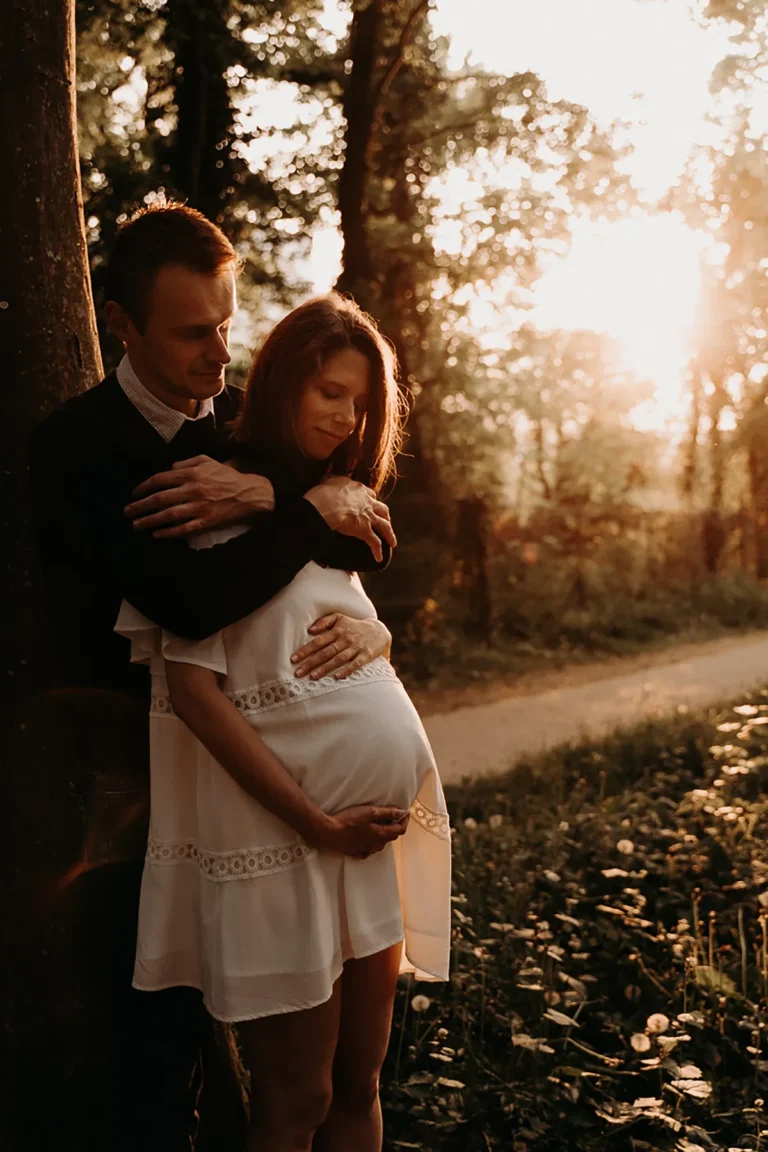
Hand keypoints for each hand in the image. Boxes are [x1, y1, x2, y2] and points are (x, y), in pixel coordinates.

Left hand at [125, 456, 274, 537]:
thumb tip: (168, 469)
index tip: (134, 494)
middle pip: (160, 498)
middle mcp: (193, 490)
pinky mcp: (207, 522)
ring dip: (150, 520)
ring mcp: (200, 507)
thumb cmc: (228, 476)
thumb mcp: (208, 461)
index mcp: (192, 473)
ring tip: (137, 525)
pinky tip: (157, 534)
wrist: (250, 494)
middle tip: (127, 512)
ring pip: (169, 515)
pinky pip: (184, 529)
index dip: (143, 487)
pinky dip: (169, 532)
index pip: (160, 480)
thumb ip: (186, 463)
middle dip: (140, 506)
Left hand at [291, 614, 391, 680]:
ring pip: (338, 659)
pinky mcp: (366, 655)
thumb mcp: (339, 618)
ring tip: (313, 677)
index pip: (318, 641)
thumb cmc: (354, 625)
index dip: (305, 650)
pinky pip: (356, 664)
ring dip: (325, 668)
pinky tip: (338, 677)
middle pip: (325, 652)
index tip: (293, 659)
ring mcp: (356, 647)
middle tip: (298, 673)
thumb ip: (324, 621)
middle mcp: (345, 639)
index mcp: (337, 631)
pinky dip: (347, 670)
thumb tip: (310, 629)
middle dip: (311, 663)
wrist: (378, 630)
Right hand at [303, 476, 395, 562]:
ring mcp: (368, 517)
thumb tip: (329, 479)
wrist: (326, 505)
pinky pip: (374, 542)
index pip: (371, 495)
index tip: (372, 504)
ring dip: (390, 535)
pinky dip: (377, 551)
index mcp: (359, 490)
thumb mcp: (329, 481)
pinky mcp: (365, 530)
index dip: (373, 500)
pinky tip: (379, 558)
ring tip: (392, 542)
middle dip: (386, 516)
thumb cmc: (324, 493)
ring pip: (385, 527)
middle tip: (386, 522)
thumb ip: (333, 480)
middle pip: (383, 510)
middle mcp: (367, 503)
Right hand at [311, 805, 409, 857]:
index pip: (400, 830)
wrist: (328, 833)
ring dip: (383, 834)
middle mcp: (375, 845)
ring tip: (379, 823)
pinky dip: (371, 842)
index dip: (405, 820)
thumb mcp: (369, 812)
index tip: (405, 812)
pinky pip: (368, 849)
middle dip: (394, 826)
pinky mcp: (355, 852)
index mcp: (381, 835)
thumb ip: (386, 812)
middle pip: (391, 837)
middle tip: (392, 815)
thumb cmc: (348, 821)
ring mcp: (365, 850)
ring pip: (380, 843)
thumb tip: (401, 812)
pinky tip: (366, 836)